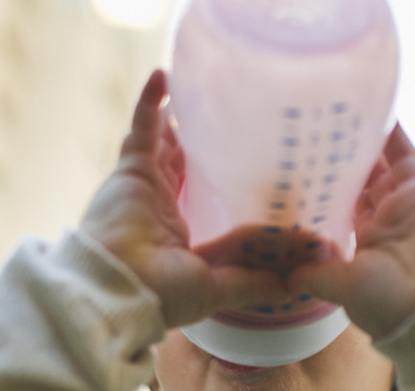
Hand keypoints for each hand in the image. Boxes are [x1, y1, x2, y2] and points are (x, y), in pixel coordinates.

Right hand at [80, 70, 288, 329]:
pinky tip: (164, 74)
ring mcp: (146, 184)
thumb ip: (254, 281)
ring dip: (181, 120)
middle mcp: (162, 206)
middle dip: (206, 147)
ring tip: (204, 95)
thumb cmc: (164, 293)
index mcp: (181, 234)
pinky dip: (151, 100)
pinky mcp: (132, 168)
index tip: (261, 175)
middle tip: (236, 124)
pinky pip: (142, 126)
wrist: (119, 284)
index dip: (230, 190)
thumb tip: (295, 285)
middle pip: (187, 167)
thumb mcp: (218, 288)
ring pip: (166, 143)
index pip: (208, 204)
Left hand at [287, 109, 414, 338]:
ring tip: (374, 102)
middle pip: (371, 170)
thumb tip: (282, 277)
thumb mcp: (341, 287)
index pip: (346, 196)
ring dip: (391, 132)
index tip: (314, 152)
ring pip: (402, 156)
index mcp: (368, 233)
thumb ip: (313, 275)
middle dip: (357, 147)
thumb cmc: (389, 302)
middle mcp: (393, 213)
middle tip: (338, 116)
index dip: (332, 175)